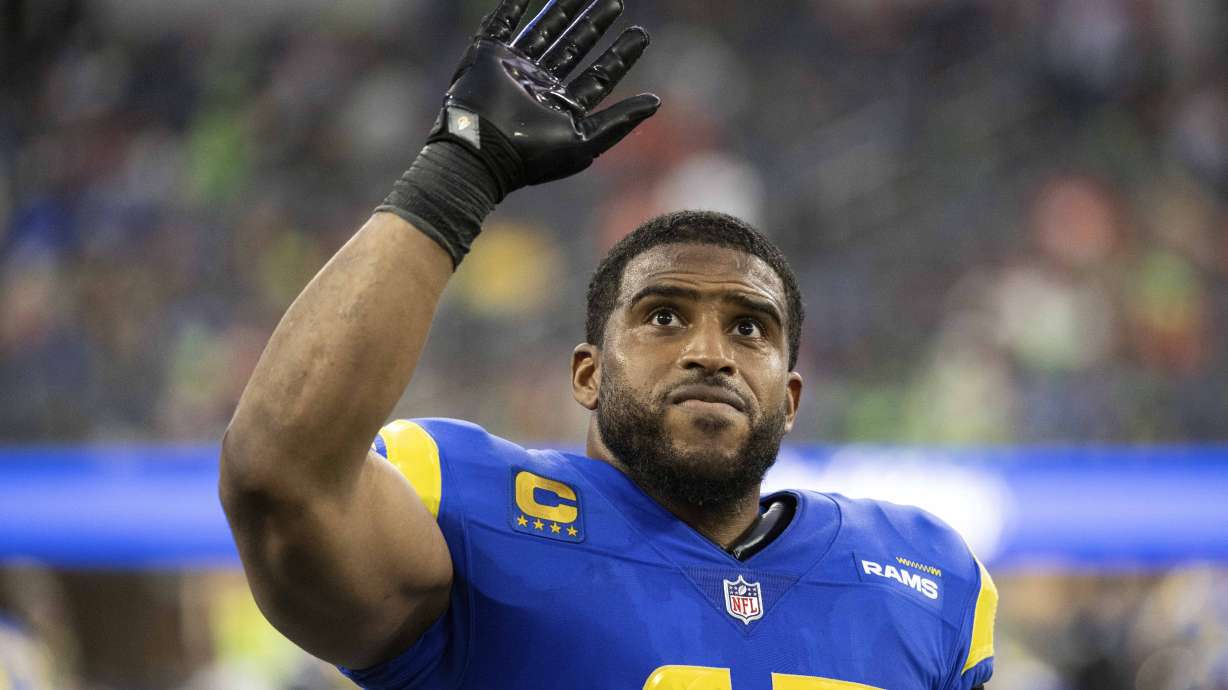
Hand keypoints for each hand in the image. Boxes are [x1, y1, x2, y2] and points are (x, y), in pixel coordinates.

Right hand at [432, 0, 660, 193]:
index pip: (599, 76)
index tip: (641, 36)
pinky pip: (503, 22)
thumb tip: (656, 102)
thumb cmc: (532, 155)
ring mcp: (515, 69)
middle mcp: (541, 86)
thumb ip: (619, 122)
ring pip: (546, 30)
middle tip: (616, 2)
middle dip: (595, 24)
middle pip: (575, 47)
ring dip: (565, 9)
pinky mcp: (490, 55)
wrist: (481, 149)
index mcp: (562, 106)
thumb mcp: (584, 142)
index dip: (621, 56)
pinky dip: (513, 5)